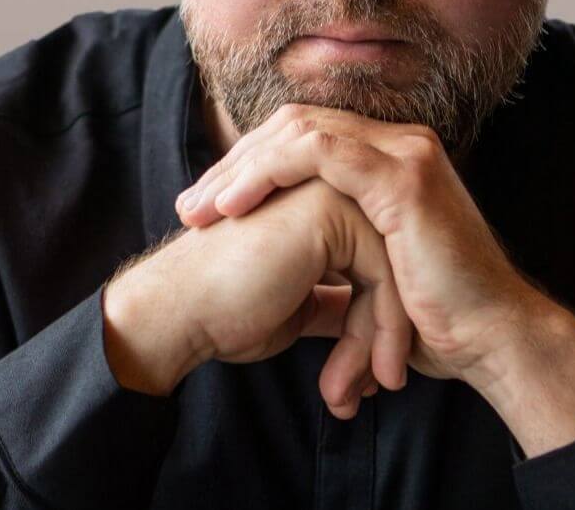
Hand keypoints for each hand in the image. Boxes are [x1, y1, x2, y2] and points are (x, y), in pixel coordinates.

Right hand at [105, 177, 412, 416]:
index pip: (380, 259)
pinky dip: (381, 332)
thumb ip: (341, 300)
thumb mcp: (302, 304)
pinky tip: (361, 377)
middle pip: (393, 262)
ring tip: (362, 390)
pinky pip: (383, 275)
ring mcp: (331, 190)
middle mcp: (330, 185)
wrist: (179, 312)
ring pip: (395, 269)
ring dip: (383, 339)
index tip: (373, 375)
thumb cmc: (227, 310)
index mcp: (321, 201)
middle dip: (386, 331)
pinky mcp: (331, 211)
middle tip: (377, 386)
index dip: (380, 319)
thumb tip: (378, 321)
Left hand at [175, 103, 546, 393]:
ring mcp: (403, 152)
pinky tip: (236, 206)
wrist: (491, 339)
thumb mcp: (371, 274)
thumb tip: (289, 270)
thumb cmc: (435, 317)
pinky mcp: (403, 175)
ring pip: (300, 131)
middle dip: (235, 165)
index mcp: (388, 159)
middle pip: (294, 126)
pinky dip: (269, 172)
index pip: (304, 139)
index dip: (251, 166)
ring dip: (242, 168)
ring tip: (202, 211)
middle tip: (190, 209)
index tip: (209, 209)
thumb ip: (335, 254)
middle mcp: (397, 143)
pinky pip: (320, 152)